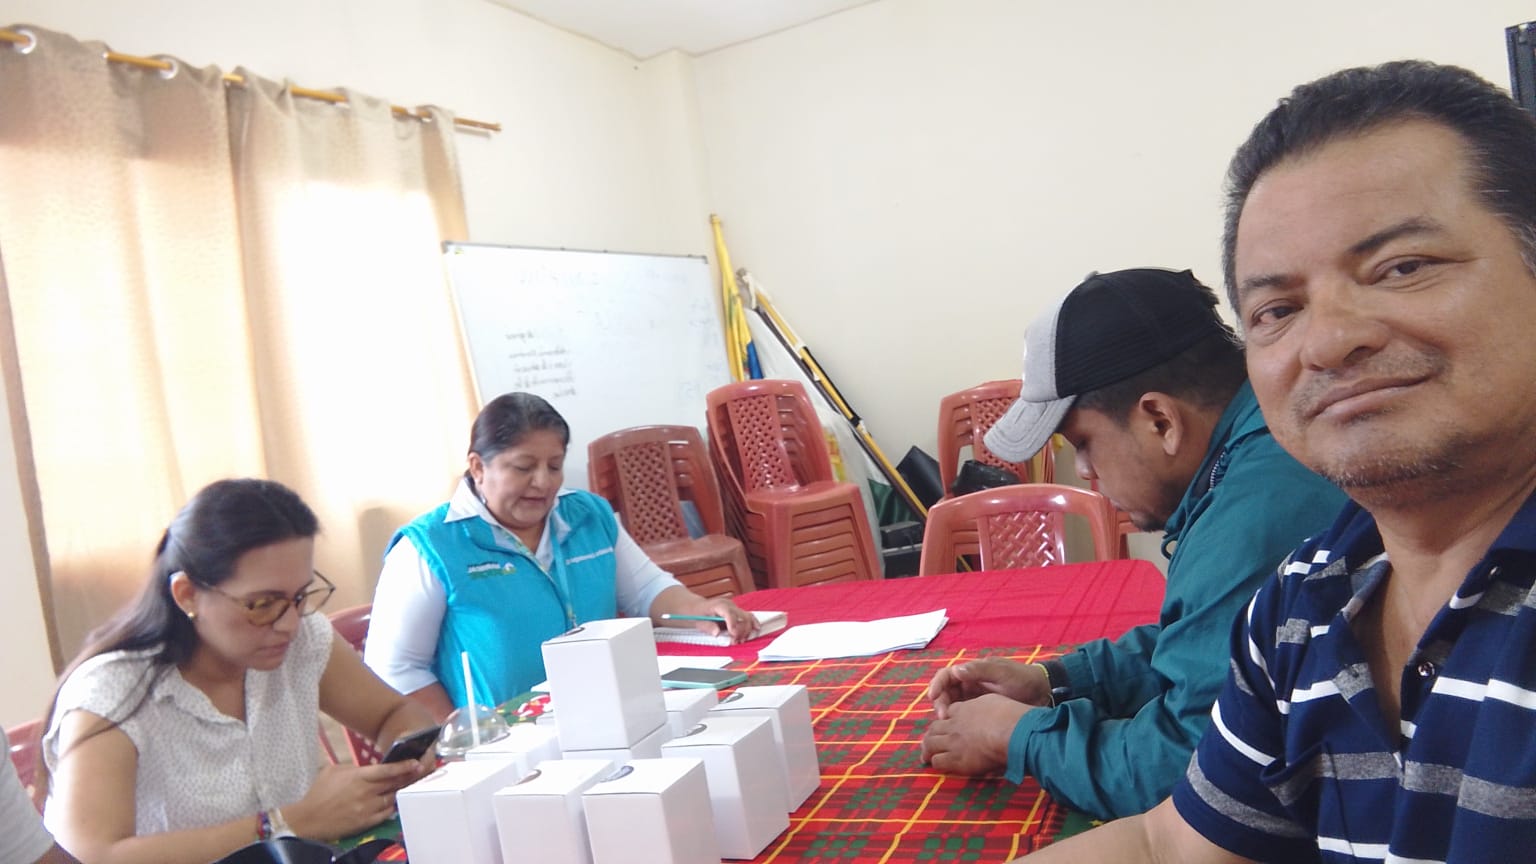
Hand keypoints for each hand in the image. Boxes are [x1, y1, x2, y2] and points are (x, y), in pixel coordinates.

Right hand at [285, 761, 426, 839]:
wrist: (308, 819)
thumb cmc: (319, 792)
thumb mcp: (334, 770)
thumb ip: (354, 768)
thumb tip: (368, 768)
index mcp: (358, 777)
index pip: (387, 770)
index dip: (403, 766)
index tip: (416, 762)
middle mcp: (366, 792)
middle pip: (394, 783)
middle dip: (407, 777)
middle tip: (418, 772)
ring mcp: (367, 808)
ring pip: (392, 798)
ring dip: (399, 792)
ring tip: (406, 786)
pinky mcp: (366, 822)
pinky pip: (386, 814)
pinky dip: (391, 807)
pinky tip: (393, 802)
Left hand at [697, 596, 757, 643]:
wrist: (696, 607)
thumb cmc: (697, 613)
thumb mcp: (698, 620)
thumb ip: (708, 627)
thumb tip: (717, 633)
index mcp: (719, 605)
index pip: (730, 613)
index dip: (733, 625)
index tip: (733, 635)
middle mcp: (729, 605)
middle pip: (742, 617)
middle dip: (741, 631)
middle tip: (735, 642)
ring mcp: (734, 608)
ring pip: (747, 617)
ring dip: (747, 630)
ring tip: (741, 640)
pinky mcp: (737, 612)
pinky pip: (748, 616)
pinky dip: (752, 624)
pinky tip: (756, 629)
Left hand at [921, 692, 1030, 775]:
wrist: (1012, 732)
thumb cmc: (1010, 716)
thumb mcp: (994, 700)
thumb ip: (985, 704)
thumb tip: (985, 710)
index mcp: (964, 709)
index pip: (948, 712)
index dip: (946, 719)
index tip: (947, 724)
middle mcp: (955, 724)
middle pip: (934, 727)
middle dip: (930, 734)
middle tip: (929, 741)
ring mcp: (953, 741)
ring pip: (930, 743)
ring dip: (927, 749)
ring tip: (925, 756)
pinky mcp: (957, 759)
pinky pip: (938, 761)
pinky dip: (936, 762)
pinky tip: (937, 765)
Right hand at [926, 658, 1049, 718]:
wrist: (1042, 693)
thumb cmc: (1022, 678)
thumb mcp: (1002, 672)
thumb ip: (980, 670)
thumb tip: (957, 671)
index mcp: (972, 671)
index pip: (946, 676)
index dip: (936, 684)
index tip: (932, 696)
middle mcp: (969, 684)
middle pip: (945, 692)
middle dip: (940, 703)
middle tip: (943, 716)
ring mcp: (974, 699)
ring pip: (951, 706)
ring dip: (946, 715)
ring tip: (949, 725)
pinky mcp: (979, 713)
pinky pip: (962, 717)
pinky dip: (957, 723)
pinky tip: (958, 731)